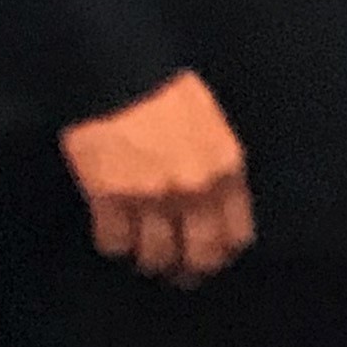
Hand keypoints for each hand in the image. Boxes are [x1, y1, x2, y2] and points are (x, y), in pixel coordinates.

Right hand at [59, 70, 252, 285]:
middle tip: (177, 270)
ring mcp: (152, 198)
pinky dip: (114, 243)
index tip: (211, 256)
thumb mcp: (213, 128)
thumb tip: (213, 208)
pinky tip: (115, 230)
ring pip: (155, 257)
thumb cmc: (169, 94)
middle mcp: (195, 191)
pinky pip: (114, 244)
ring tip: (144, 250)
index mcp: (226, 170)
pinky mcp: (110, 199)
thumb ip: (216, 170)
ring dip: (149, 258)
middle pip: (199, 257)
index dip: (223, 252)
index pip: (236, 235)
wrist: (121, 76)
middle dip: (189, 269)